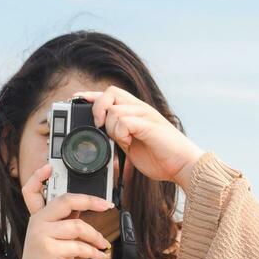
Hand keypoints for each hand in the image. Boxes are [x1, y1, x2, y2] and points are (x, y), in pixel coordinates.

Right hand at [14, 162, 114, 258]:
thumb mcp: (54, 238)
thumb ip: (65, 221)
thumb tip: (85, 208)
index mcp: (37, 216)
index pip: (31, 190)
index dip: (38, 176)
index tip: (48, 166)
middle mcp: (37, 222)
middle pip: (65, 201)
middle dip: (90, 201)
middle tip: (106, 205)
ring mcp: (42, 235)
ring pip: (78, 226)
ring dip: (95, 236)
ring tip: (101, 244)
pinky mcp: (50, 250)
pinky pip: (79, 246)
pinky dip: (92, 251)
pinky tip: (98, 255)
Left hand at [70, 85, 204, 188]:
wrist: (183, 165)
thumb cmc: (161, 158)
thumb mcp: (132, 146)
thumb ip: (119, 138)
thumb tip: (102, 138)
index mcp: (135, 112)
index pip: (110, 94)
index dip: (91, 96)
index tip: (76, 98)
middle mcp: (140, 109)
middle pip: (110, 92)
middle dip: (97, 108)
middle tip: (98, 126)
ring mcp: (145, 115)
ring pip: (114, 110)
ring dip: (112, 128)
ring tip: (123, 142)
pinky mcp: (148, 124)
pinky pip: (124, 121)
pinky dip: (121, 133)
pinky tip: (129, 143)